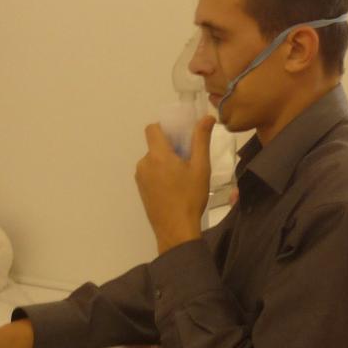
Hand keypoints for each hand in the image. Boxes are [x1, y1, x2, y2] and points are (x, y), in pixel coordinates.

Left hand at [137, 114, 214, 252]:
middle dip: (170, 148)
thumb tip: (207, 117)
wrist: (176, 230)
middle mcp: (144, 164)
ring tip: (183, 178)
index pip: (152, 128)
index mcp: (157, 155)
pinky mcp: (141, 190)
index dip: (165, 128)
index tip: (180, 136)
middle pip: (155, 146)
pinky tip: (175, 188)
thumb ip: (201, 140)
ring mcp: (140, 178)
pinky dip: (161, 174)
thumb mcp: (201, 167)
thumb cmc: (190, 197)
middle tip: (189, 160)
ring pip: (153, 160)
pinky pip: (150, 173)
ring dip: (165, 162)